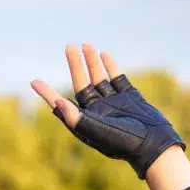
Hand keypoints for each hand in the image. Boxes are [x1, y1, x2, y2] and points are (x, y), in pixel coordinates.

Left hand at [31, 46, 184, 179]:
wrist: (154, 144)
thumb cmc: (125, 143)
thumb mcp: (98, 132)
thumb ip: (77, 119)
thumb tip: (58, 103)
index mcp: (85, 122)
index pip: (62, 105)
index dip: (47, 94)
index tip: (34, 82)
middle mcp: (97, 113)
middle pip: (81, 85)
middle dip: (75, 66)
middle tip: (69, 47)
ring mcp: (113, 104)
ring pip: (99, 79)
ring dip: (92, 63)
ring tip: (86, 45)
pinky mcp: (129, 98)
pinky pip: (117, 79)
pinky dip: (110, 66)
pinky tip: (104, 55)